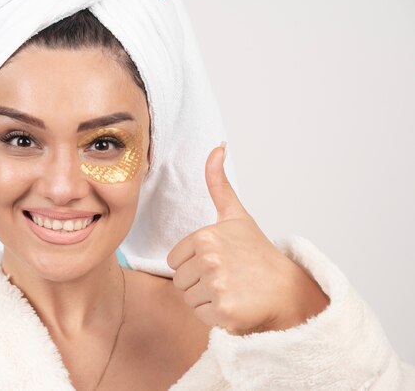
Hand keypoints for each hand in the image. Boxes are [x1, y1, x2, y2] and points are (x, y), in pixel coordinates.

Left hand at [167, 142, 328, 334]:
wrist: (288, 290)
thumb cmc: (258, 254)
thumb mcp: (236, 216)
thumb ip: (218, 183)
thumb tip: (217, 146)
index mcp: (206, 236)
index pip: (175, 261)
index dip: (194, 264)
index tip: (220, 262)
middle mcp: (209, 259)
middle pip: (179, 281)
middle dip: (199, 283)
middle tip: (228, 279)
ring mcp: (217, 285)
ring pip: (188, 299)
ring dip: (206, 300)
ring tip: (232, 291)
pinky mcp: (223, 311)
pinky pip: (200, 315)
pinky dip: (216, 316)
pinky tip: (236, 306)